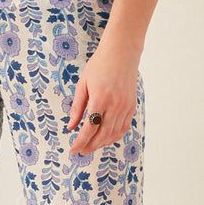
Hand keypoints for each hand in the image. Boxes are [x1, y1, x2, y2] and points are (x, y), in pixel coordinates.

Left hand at [66, 37, 138, 155]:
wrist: (121, 53)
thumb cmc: (99, 65)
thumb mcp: (83, 84)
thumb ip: (77, 107)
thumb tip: (71, 126)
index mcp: (100, 99)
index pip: (89, 129)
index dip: (80, 142)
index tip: (73, 149)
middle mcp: (115, 106)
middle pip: (102, 135)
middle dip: (90, 146)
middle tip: (81, 151)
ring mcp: (125, 107)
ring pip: (114, 134)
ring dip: (102, 144)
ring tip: (91, 146)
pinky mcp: (132, 106)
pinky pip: (123, 127)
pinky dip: (114, 136)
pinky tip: (106, 139)